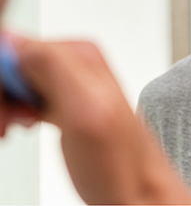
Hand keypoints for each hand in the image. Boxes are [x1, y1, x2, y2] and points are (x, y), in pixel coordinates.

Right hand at [0, 33, 190, 204]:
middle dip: (3, 96)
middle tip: (8, 126)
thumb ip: (53, 68)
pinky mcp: (63, 102)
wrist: (138, 191)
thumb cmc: (120, 162)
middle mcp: (75, 63)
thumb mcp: (84, 110)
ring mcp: (69, 83)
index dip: (1, 82)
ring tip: (13, 129)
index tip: (6, 111)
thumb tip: (13, 40)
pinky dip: (13, 112)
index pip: (13, 47)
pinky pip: (23, 95)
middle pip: (11, 64)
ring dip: (5, 106)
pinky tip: (22, 126)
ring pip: (14, 81)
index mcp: (78, 54)